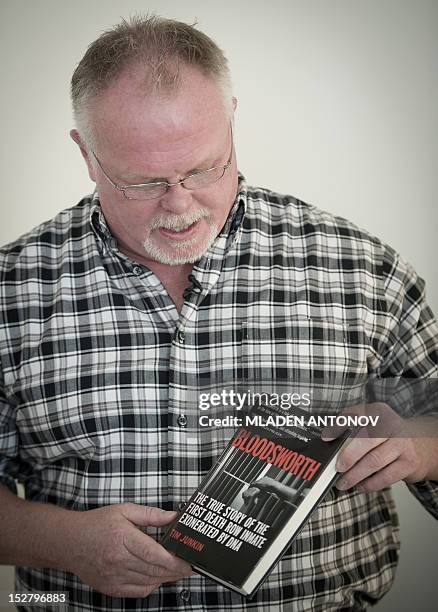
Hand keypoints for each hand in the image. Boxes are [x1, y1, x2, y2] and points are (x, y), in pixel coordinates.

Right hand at [65, 503, 192, 597]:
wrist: (69, 542)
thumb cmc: (97, 524)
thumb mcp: (124, 510)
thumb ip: (151, 514)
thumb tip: (173, 517)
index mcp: (123, 539)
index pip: (154, 555)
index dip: (174, 560)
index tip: (189, 560)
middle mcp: (118, 561)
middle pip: (155, 570)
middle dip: (176, 570)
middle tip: (191, 566)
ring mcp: (114, 577)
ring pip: (149, 582)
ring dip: (167, 578)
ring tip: (178, 570)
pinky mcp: (111, 588)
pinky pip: (138, 591)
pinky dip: (152, 585)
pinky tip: (158, 576)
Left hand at [322, 403, 437, 491]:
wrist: (419, 445)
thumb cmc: (386, 436)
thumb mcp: (371, 425)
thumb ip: (349, 428)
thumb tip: (327, 438)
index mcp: (378, 412)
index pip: (356, 415)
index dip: (339, 426)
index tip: (326, 438)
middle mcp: (391, 425)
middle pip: (367, 439)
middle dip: (349, 456)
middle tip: (337, 467)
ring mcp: (402, 444)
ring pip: (375, 460)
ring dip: (356, 475)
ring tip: (344, 482)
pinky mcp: (409, 463)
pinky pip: (386, 476)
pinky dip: (370, 483)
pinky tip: (361, 485)